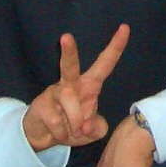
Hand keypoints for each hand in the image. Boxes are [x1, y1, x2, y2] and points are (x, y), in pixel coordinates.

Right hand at [22, 24, 129, 152]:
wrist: (44, 138)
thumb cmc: (72, 127)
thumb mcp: (92, 131)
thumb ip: (97, 128)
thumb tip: (85, 126)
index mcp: (89, 85)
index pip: (105, 63)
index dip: (115, 47)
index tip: (125, 28)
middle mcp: (70, 84)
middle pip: (70, 65)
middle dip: (68, 51)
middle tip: (66, 36)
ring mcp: (54, 93)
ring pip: (68, 100)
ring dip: (75, 122)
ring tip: (73, 132)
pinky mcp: (40, 105)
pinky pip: (57, 121)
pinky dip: (62, 134)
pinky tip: (59, 134)